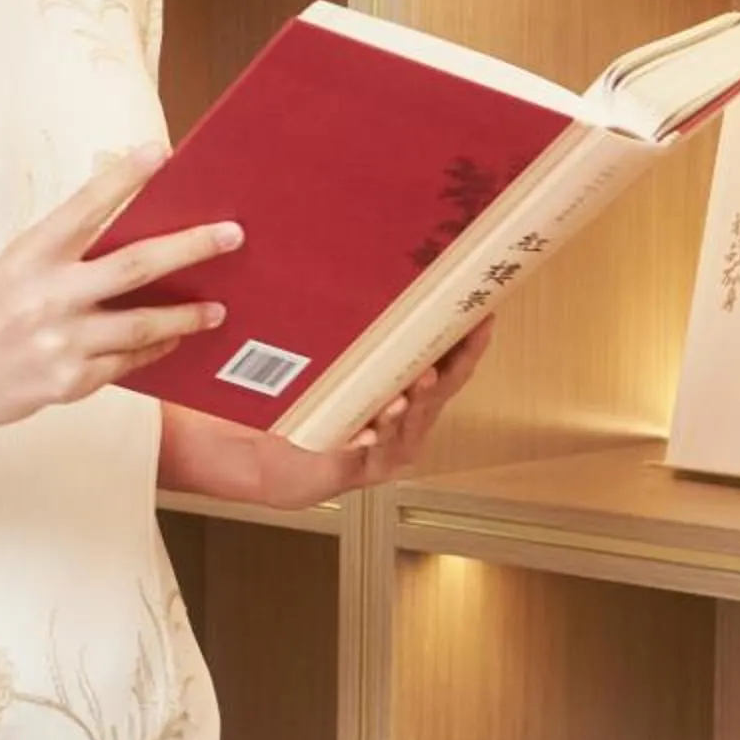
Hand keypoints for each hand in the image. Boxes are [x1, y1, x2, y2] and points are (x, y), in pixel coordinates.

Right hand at [0, 142, 241, 445]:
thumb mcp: (10, 271)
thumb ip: (61, 257)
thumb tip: (131, 237)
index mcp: (28, 257)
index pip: (84, 207)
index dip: (124, 178)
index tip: (159, 153)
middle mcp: (46, 296)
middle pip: (135, 266)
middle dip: (190, 247)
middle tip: (232, 235)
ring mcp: (60, 341)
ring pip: (143, 324)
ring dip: (186, 315)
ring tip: (216, 308)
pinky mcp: (69, 381)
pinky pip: (127, 362)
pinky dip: (154, 349)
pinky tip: (173, 340)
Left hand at [265, 318, 492, 502]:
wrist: (256, 453)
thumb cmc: (292, 400)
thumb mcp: (320, 357)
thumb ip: (342, 328)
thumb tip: (352, 270)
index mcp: (400, 386)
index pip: (443, 360)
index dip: (466, 338)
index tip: (483, 310)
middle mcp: (404, 417)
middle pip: (440, 388)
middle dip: (456, 361)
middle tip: (471, 332)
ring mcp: (390, 446)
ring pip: (412, 419)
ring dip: (419, 398)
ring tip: (423, 376)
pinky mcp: (366, 469)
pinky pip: (378, 450)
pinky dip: (377, 434)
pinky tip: (377, 423)